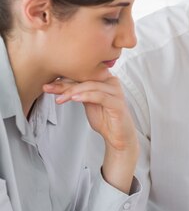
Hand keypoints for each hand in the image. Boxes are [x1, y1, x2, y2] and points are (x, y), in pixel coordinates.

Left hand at [43, 75, 138, 192]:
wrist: (118, 137)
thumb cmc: (105, 119)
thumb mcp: (86, 102)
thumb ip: (77, 91)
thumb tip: (56, 83)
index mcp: (104, 78)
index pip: (82, 73)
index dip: (64, 77)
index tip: (47, 83)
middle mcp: (111, 81)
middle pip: (85, 78)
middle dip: (64, 84)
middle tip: (48, 88)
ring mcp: (116, 92)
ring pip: (91, 86)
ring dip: (72, 91)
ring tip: (60, 98)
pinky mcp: (118, 103)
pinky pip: (100, 96)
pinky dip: (86, 96)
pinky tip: (75, 98)